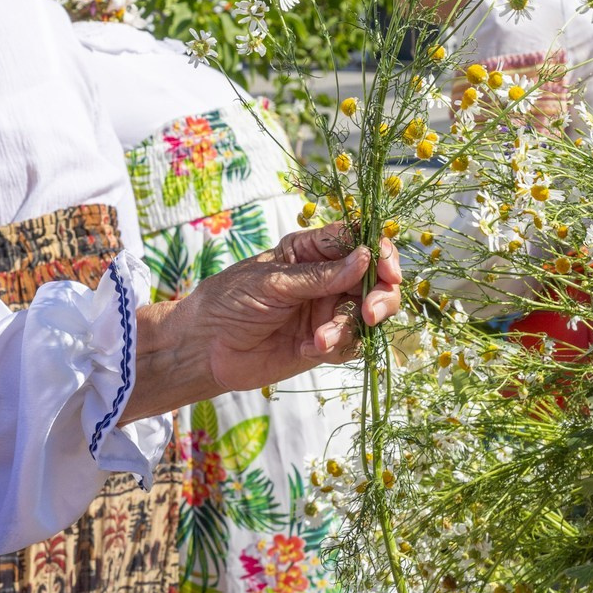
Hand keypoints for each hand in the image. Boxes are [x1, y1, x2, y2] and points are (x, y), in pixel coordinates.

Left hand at [123, 228, 403, 420]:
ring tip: (320, 340)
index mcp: (311, 250)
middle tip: (370, 314)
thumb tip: (366, 257)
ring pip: (368, 314)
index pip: (359, 242)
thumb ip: (320, 275)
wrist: (204, 348)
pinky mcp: (325, 343)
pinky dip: (338, 346)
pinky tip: (310, 349)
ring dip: (352, 327)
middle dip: (381, 296)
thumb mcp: (272, 283)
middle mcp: (326, 278)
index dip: (381, 253)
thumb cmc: (229, 301)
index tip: (388, 272)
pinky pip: (351, 343)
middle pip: (376, 279)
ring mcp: (327, 311)